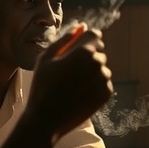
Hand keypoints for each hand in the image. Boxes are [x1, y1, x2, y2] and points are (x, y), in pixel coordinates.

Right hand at [28, 27, 112, 141]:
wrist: (46, 120)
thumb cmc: (42, 86)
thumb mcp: (46, 58)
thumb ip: (65, 39)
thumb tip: (81, 26)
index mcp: (83, 52)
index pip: (95, 34)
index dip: (86, 39)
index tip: (78, 48)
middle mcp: (98, 64)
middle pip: (98, 52)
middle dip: (87, 58)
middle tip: (67, 72)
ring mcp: (104, 80)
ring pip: (101, 68)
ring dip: (90, 72)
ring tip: (71, 85)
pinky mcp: (106, 93)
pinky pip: (103, 82)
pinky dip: (94, 86)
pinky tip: (78, 94)